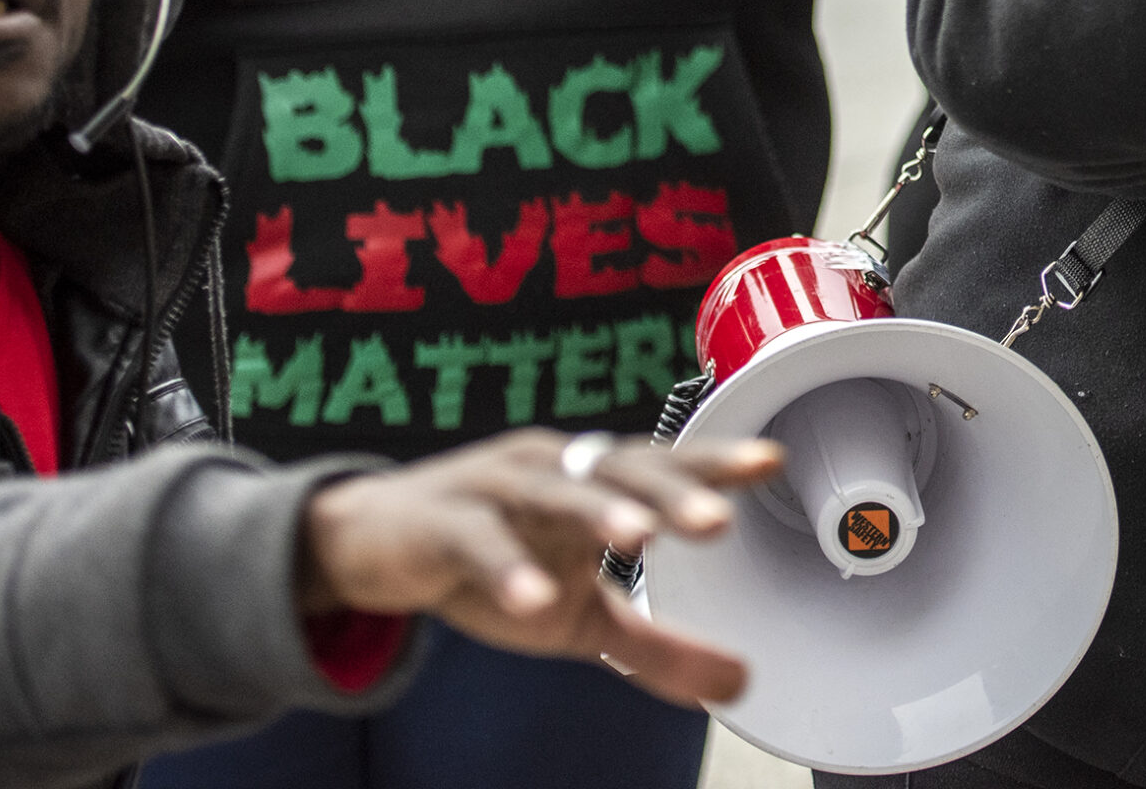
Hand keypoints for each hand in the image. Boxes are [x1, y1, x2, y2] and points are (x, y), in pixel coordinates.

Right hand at [295, 429, 781, 704]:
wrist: (374, 544)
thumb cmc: (495, 563)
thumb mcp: (582, 618)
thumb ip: (658, 646)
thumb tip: (741, 684)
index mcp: (593, 482)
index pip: (664, 467)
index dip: (715, 463)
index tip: (770, 461)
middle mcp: (553, 468)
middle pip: (619, 469)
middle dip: (670, 493)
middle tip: (718, 521)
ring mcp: (496, 486)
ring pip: (553, 491)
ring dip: (596, 510)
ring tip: (639, 538)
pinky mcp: (444, 520)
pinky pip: (478, 542)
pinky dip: (505, 567)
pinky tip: (531, 597)